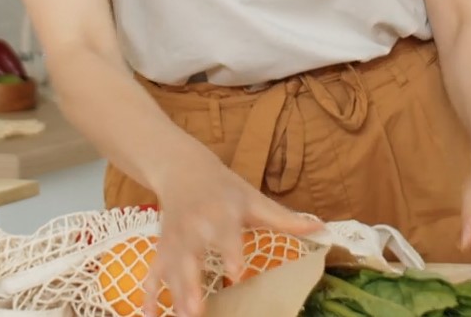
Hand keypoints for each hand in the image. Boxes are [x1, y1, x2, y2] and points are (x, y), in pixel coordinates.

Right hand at [145, 152, 319, 315]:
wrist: (182, 168)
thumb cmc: (223, 188)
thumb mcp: (253, 198)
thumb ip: (284, 217)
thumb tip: (322, 228)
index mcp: (220, 213)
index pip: (225, 233)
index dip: (229, 252)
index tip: (236, 273)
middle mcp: (194, 226)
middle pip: (191, 256)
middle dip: (192, 283)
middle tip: (197, 310)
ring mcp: (174, 239)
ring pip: (171, 268)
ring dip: (174, 295)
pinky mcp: (162, 248)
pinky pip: (152, 273)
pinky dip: (148, 294)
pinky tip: (148, 315)